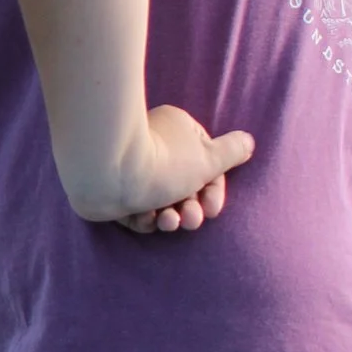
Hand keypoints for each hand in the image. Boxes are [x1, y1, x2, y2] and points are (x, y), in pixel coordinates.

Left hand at [113, 105, 254, 234]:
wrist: (105, 173)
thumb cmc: (162, 163)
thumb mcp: (208, 158)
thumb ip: (231, 153)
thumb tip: (247, 142)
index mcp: (178, 129)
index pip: (206, 163)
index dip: (214, 190)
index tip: (212, 210)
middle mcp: (153, 144)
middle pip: (183, 184)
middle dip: (191, 208)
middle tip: (191, 220)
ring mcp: (130, 167)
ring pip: (159, 199)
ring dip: (170, 217)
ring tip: (168, 222)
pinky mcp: (111, 189)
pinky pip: (135, 208)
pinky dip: (144, 218)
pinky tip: (145, 219)